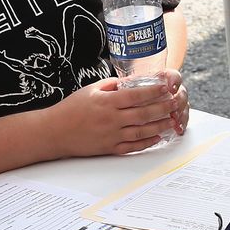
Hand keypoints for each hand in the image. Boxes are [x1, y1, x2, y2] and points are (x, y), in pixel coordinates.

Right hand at [46, 68, 186, 156]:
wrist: (54, 132)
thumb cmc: (71, 108)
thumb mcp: (91, 90)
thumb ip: (113, 85)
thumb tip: (133, 80)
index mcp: (107, 102)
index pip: (136, 96)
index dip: (154, 91)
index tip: (166, 87)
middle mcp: (111, 119)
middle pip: (143, 114)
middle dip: (163, 108)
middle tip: (175, 102)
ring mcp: (111, 136)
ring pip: (141, 131)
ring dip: (160, 125)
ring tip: (172, 120)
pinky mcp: (109, 148)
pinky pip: (132, 146)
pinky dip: (147, 142)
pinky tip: (157, 137)